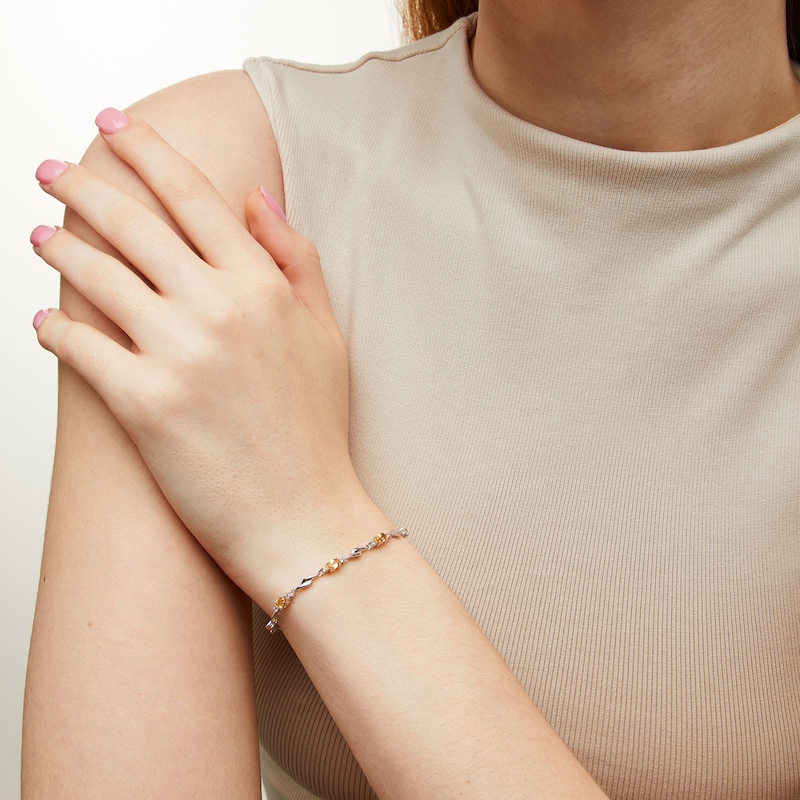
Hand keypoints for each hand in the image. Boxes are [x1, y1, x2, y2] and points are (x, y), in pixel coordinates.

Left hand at [31, 109, 370, 593]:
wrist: (306, 518)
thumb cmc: (317, 431)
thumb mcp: (326, 334)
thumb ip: (295, 258)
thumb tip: (255, 196)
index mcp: (263, 286)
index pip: (195, 195)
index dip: (148, 151)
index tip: (115, 126)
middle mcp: (218, 309)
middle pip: (132, 223)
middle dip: (81, 186)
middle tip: (51, 171)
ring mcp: (178, 356)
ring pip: (95, 276)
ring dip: (58, 247)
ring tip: (40, 234)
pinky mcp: (143, 406)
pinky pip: (78, 347)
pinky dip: (54, 327)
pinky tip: (46, 319)